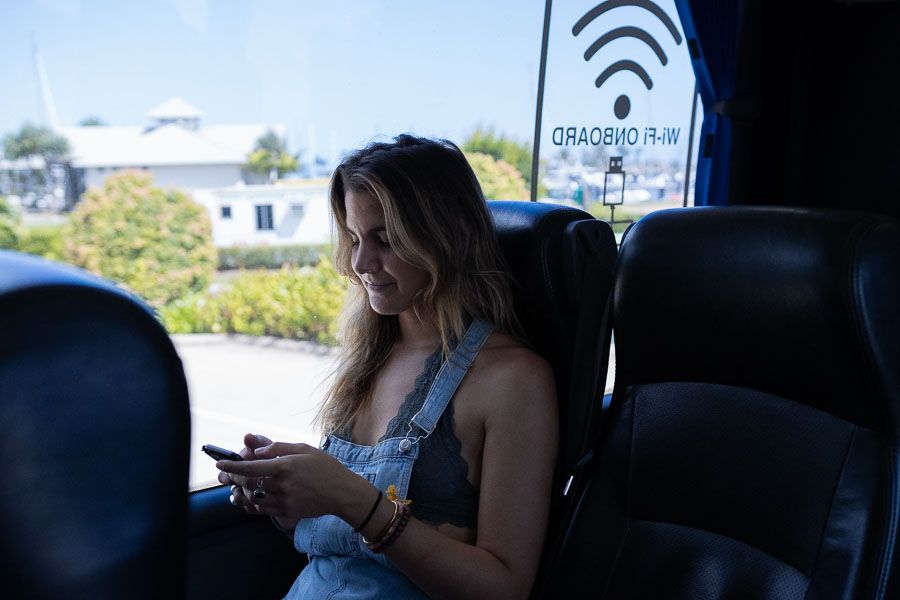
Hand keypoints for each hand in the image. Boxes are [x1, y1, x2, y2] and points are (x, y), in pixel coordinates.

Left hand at [217, 441, 364, 530]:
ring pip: (253, 498)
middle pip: (248, 483)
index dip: (232, 466)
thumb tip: (257, 451)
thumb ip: (278, 448)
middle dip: (235, 478)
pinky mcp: (287, 513)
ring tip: (240, 485)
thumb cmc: (325, 467)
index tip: (219, 464)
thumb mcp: (304, 449)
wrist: (342, 493)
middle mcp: (283, 485)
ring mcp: (285, 501)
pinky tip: (253, 496)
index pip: (251, 467)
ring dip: (243, 491)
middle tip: (230, 474)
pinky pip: (263, 510)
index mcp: (286, 466)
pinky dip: (253, 503)